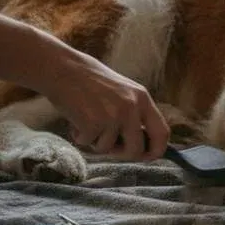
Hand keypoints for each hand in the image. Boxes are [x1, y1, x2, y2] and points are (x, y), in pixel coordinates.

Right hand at [39, 48, 169, 161]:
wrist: (63, 68)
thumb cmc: (90, 81)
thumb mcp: (123, 91)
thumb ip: (135, 113)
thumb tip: (143, 144)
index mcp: (143, 98)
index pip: (162, 132)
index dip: (156, 150)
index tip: (146, 157)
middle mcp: (131, 107)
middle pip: (136, 149)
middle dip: (121, 154)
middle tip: (109, 146)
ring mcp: (113, 115)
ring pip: (107, 148)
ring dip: (95, 142)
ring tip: (86, 121)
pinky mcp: (93, 123)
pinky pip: (88, 143)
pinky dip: (79, 137)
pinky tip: (75, 120)